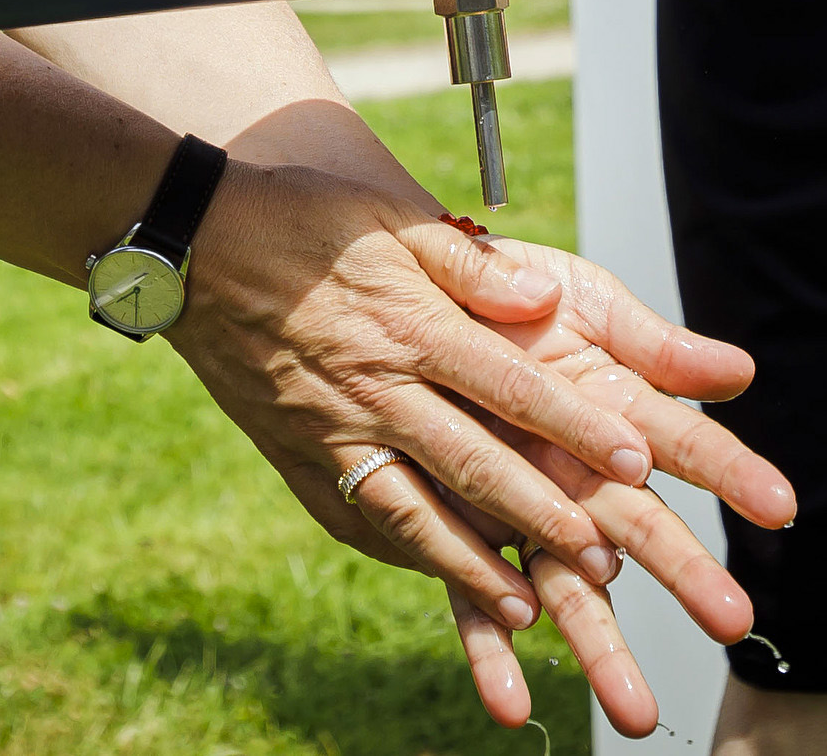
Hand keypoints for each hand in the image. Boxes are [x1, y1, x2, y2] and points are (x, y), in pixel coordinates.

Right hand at [167, 174, 790, 733]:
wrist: (189, 243)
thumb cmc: (300, 218)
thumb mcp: (391, 217)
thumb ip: (470, 264)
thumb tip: (540, 297)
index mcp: (410, 324)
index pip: (511, 386)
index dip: (577, 426)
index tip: (637, 461)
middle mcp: (374, 388)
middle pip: (474, 464)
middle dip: (543, 517)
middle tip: (606, 560)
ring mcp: (330, 430)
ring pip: (413, 513)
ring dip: (473, 564)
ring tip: (529, 609)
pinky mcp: (296, 455)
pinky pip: (356, 519)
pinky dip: (403, 555)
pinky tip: (442, 576)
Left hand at [412, 237, 794, 735]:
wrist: (415, 301)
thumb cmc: (513, 302)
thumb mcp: (586, 305)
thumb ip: (653, 345)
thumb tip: (740, 372)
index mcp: (618, 417)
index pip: (690, 446)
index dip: (735, 473)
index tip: (781, 506)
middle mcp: (581, 479)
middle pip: (642, 531)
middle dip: (687, 576)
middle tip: (733, 620)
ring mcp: (528, 513)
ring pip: (571, 589)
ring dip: (602, 649)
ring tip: (636, 713)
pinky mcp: (463, 536)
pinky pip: (475, 602)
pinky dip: (490, 655)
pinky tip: (509, 706)